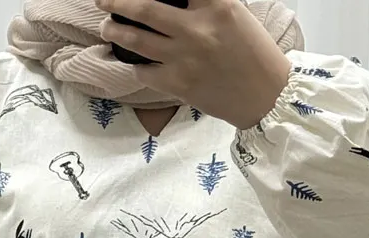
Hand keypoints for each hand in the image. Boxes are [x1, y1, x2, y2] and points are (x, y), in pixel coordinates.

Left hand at [96, 0, 292, 129]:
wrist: (266, 96)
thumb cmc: (254, 54)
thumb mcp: (236, 15)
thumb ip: (207, 4)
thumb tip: (176, 0)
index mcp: (217, 5)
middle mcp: (196, 29)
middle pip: (145, 9)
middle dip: (117, 2)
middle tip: (102, 0)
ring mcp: (184, 58)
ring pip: (137, 41)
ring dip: (116, 32)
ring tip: (107, 27)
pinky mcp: (178, 85)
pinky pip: (144, 72)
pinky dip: (135, 65)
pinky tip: (134, 61)